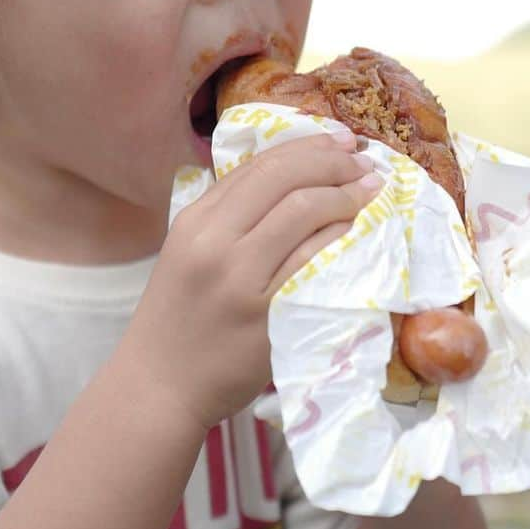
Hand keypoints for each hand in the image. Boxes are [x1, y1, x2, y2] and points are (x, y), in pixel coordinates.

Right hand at [123, 132, 381, 430]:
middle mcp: (215, 244)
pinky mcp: (269, 316)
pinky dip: (343, 240)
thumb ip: (227, 218)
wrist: (160, 386)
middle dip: (334, 163)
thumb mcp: (187, 255)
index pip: (260, 166)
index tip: (341, 142)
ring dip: (347, 197)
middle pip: (286, 180)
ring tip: (369, 193)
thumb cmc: (177, 321)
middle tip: (364, 164)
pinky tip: (359, 233)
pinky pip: (316, 264)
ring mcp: (243, 281)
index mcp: (195, 222)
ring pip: (305, 214)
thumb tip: (290, 178)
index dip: (309, 146)